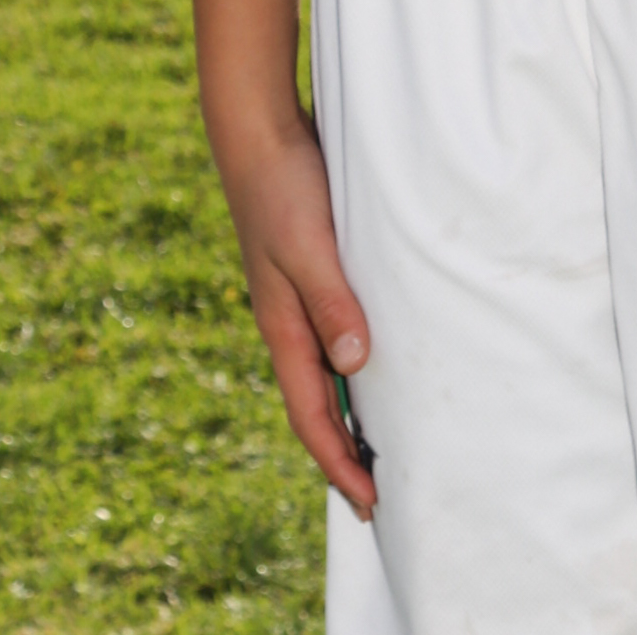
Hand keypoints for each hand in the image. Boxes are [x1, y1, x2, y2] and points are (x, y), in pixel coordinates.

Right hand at [217, 111, 376, 515]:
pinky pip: (331, 335)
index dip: (339, 462)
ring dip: (347, 413)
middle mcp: (287, 322)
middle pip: (315, 405)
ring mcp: (295, 298)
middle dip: (342, 453)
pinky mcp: (310, 271)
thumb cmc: (284, 188)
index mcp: (282, 327)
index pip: (311, 416)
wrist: (258, 132)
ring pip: (324, 373)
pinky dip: (350, 365)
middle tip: (376, 494)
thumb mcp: (309, 247)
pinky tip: (372, 362)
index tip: (369, 504)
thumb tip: (354, 367)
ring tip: (379, 442)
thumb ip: (331, 302)